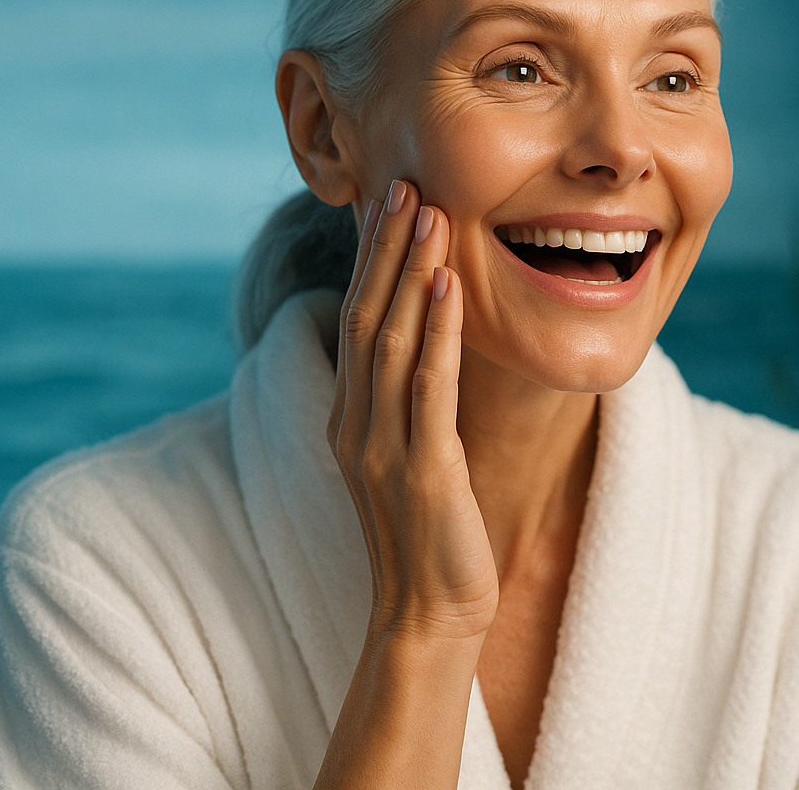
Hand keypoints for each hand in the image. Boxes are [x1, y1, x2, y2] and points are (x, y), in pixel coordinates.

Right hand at [328, 178, 497, 644]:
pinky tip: (449, 285)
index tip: (389, 203)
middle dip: (385, 249)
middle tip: (405, 183)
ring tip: (428, 214)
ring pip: (391, 341)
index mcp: (349, 417)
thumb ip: (408, 401)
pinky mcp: (423, 470)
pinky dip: (439, 332)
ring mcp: (383, 447)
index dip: (371, 260)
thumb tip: (427, 346)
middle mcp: (355, 424)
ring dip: (410, 272)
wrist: (427, 614)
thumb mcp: (409, 454)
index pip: (355, 319)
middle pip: (365, 315)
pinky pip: (430, 387)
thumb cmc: (428, 533)